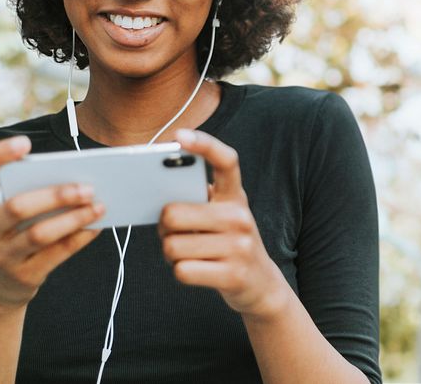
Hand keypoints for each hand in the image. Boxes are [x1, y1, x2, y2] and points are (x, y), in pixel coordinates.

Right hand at [0, 136, 104, 310]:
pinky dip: (79, 238)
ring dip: (73, 218)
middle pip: (17, 207)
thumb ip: (28, 191)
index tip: (24, 142)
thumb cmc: (11, 234)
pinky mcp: (23, 275)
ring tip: (98, 206)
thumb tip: (75, 174)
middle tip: (87, 187)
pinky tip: (96, 226)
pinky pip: (56, 254)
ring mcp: (2, 255)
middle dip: (56, 195)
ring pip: (39, 233)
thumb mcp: (5, 213)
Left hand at [158, 129, 289, 320]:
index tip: (180, 136)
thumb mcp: (222, 216)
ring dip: (170, 253)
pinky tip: (196, 269)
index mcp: (235, 196)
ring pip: (172, 246)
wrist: (260, 284)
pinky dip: (180, 272)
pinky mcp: (232, 275)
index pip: (225, 160)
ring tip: (188, 253)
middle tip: (173, 231)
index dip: (204, 144)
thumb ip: (198, 201)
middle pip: (173, 214)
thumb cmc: (228, 243)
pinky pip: (182, 270)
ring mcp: (239, 247)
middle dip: (164, 226)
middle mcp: (240, 217)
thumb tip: (160, 197)